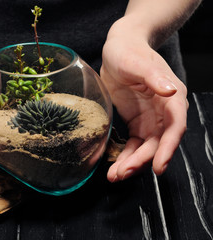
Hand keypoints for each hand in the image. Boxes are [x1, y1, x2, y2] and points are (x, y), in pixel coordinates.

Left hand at [101, 21, 188, 181]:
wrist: (119, 50)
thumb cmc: (130, 52)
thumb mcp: (138, 62)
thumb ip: (154, 77)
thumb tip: (171, 91)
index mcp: (171, 98)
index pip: (175, 128)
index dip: (167, 149)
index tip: (158, 167)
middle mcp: (164, 112)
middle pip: (158, 143)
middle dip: (142, 161)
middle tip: (122, 173)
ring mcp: (150, 120)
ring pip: (145, 148)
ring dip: (131, 163)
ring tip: (114, 176)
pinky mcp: (137, 123)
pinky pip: (133, 144)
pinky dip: (124, 156)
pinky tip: (114, 167)